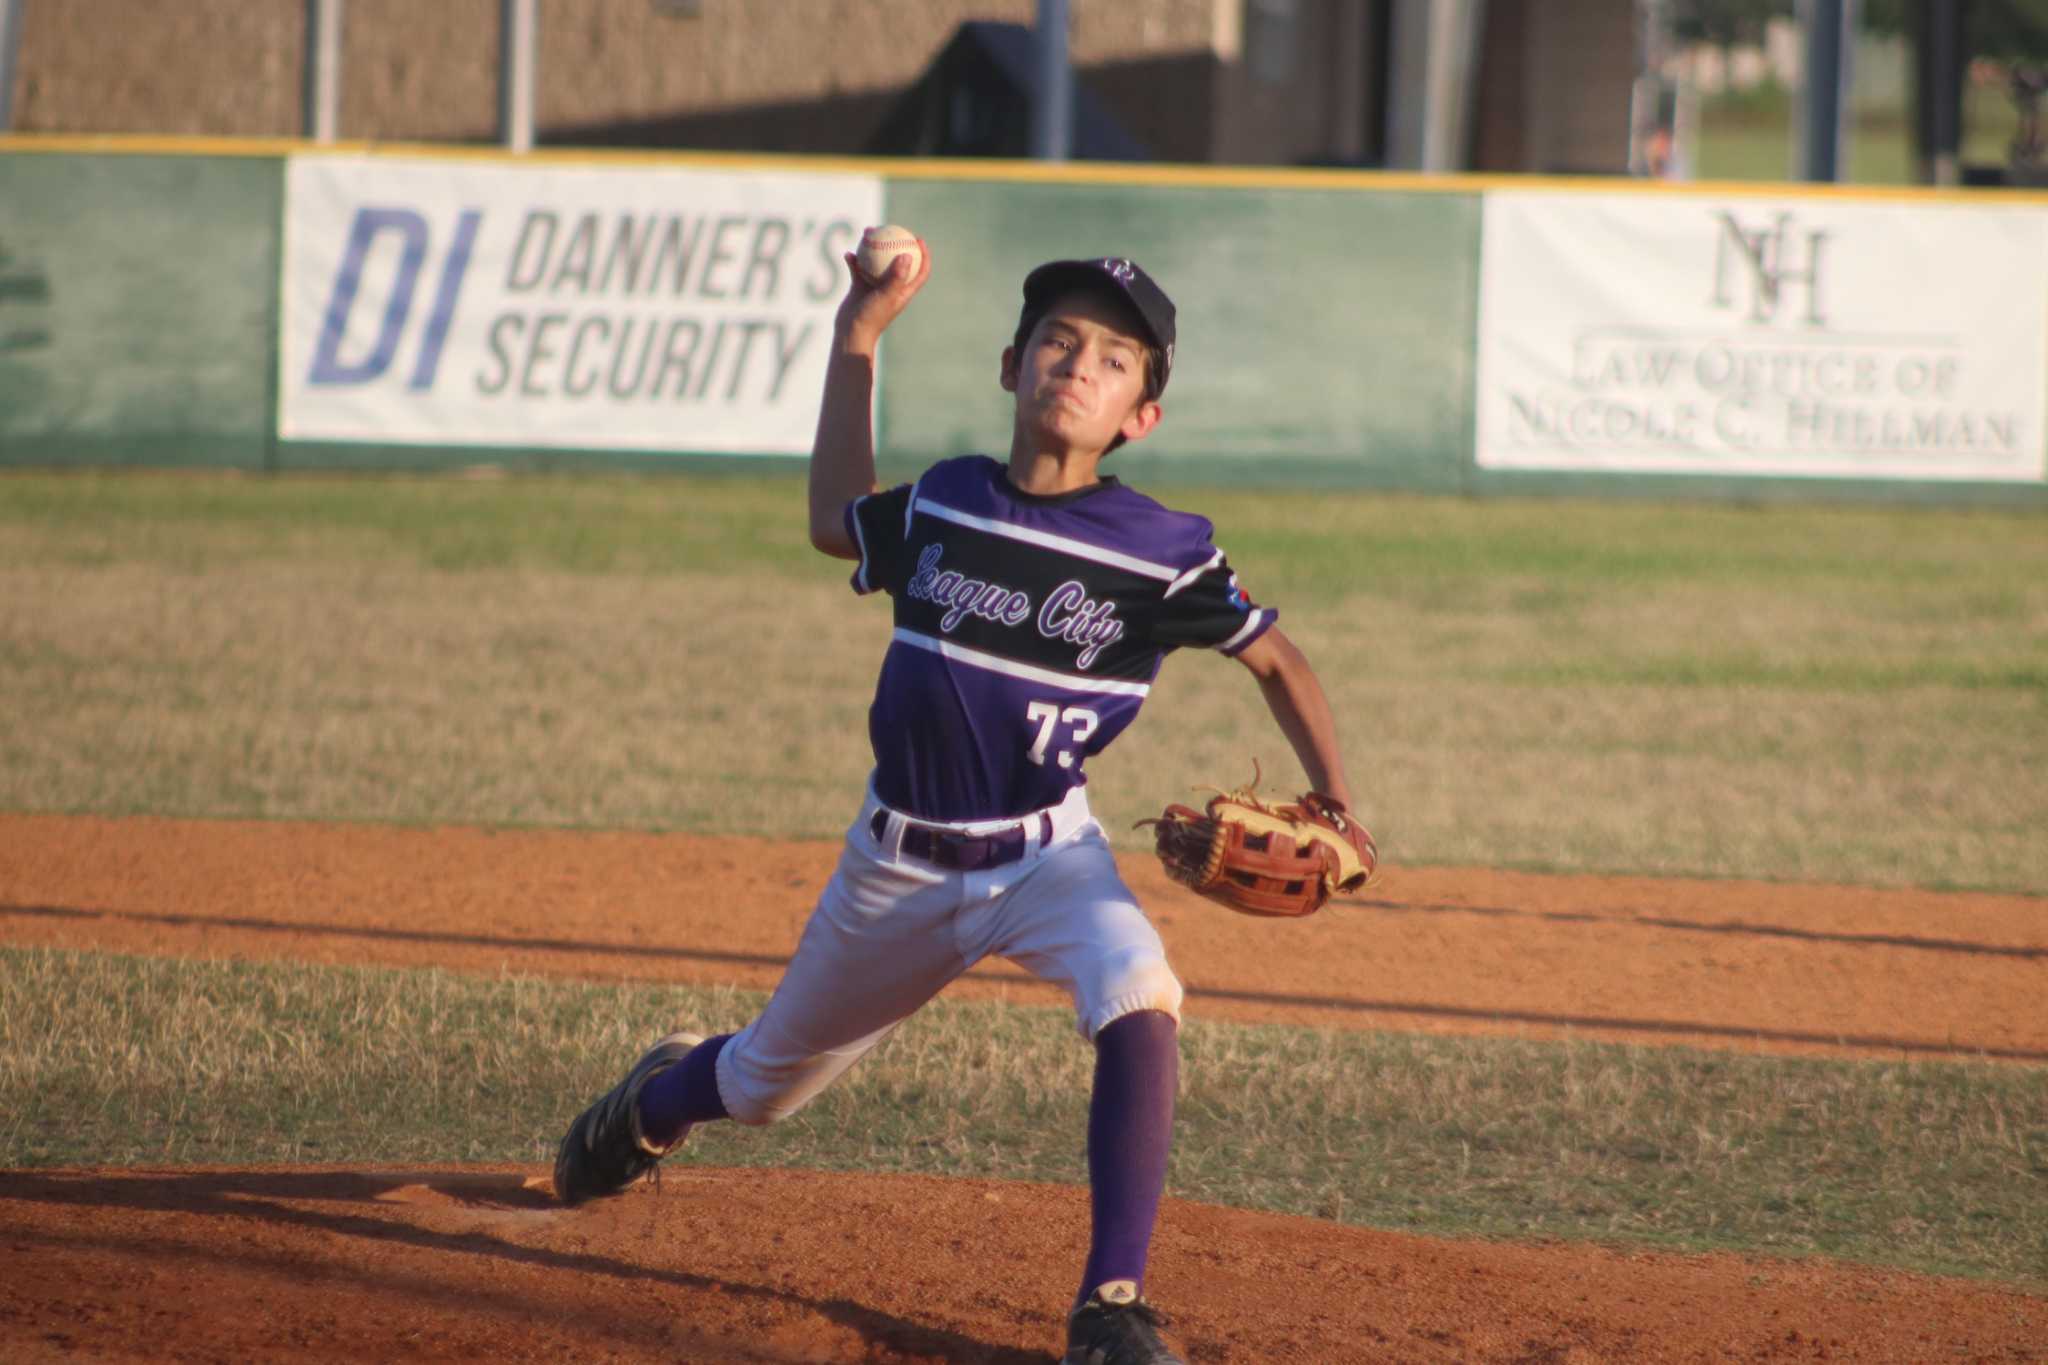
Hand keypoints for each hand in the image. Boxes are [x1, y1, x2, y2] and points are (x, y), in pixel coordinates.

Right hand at [835, 236, 931, 354]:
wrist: (851, 332)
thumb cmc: (872, 318)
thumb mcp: (887, 296)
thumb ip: (897, 277)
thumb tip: (907, 255)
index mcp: (903, 291)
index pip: (919, 271)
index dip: (923, 255)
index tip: (918, 239)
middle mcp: (890, 287)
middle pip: (897, 261)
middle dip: (895, 243)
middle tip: (890, 229)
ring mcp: (874, 286)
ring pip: (875, 261)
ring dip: (871, 247)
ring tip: (866, 233)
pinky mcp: (859, 287)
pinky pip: (857, 269)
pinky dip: (853, 261)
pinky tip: (848, 253)